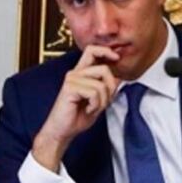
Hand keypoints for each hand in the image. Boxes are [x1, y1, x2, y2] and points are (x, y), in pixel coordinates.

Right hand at [32, 45, 119, 171]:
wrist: (62, 131)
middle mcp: (75, 73)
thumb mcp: (98, 101)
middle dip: (111, 87)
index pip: (92, 50)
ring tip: (93, 108)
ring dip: (102, 101)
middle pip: (103, 69)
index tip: (116, 57)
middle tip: (104, 101)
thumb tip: (119, 77)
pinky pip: (94, 93)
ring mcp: (72, 80)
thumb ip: (106, 88)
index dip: (106, 51)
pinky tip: (87, 110)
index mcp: (80, 73)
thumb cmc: (77, 117)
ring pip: (101, 85)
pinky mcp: (70, 88)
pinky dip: (95, 105)